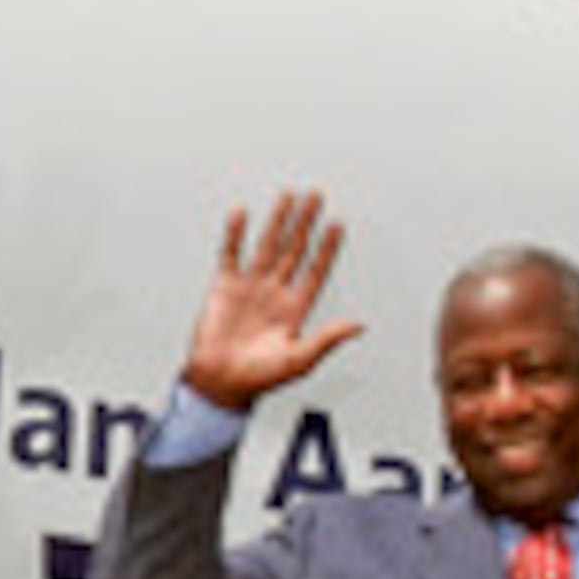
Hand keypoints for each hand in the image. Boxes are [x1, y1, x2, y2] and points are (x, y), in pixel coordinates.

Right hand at [181, 189, 364, 409]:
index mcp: (295, 309)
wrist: (219, 382)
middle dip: (305, 223)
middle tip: (316, 196)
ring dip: (278, 221)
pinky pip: (231, 254)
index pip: (316, 270)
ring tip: (288, 196)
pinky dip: (235, 233)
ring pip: (267, 245)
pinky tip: (242, 213)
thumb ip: (327, 338)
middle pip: (294, 249)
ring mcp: (250, 287)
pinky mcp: (224, 287)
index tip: (337, 224)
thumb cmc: (259, 378)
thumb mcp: (299, 361)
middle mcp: (275, 292)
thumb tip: (359, 325)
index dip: (327, 248)